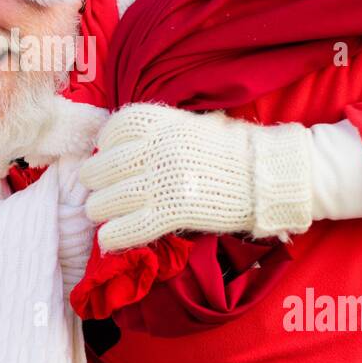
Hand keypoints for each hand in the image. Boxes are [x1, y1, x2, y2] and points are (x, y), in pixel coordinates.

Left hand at [78, 102, 313, 252]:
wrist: (266, 174)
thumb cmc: (234, 149)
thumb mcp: (195, 124)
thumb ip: (163, 131)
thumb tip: (129, 145)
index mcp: (162, 122)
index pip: (115, 128)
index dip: (106, 144)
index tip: (105, 152)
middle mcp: (156, 148)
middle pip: (104, 167)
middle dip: (95, 181)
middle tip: (96, 189)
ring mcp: (162, 180)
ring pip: (110, 199)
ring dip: (100, 209)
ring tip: (101, 213)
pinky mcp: (172, 211)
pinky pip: (130, 227)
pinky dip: (113, 236)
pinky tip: (107, 240)